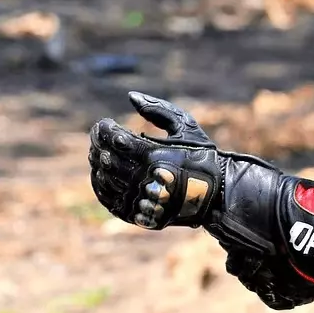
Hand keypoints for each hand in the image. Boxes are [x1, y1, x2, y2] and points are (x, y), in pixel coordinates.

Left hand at [89, 92, 225, 229]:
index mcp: (154, 156)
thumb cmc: (201, 157)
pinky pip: (110, 202)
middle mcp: (144, 179)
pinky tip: (101, 175)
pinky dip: (101, 187)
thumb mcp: (185, 126)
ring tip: (99, 153)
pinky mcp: (139, 215)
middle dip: (97, 145)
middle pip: (106, 159)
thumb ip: (158, 109)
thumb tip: (131, 97)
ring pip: (104, 180)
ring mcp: (140, 200)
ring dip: (97, 164)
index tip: (104, 124)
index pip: (115, 140)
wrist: (216, 197)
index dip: (103, 130)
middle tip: (98, 137)